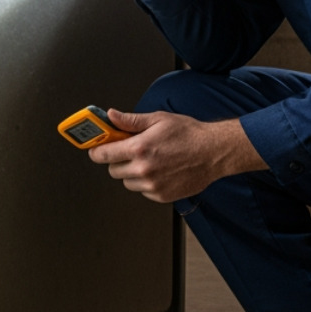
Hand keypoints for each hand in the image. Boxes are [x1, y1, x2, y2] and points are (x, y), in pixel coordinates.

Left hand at [88, 108, 264, 202]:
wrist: (214, 152)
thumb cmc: (189, 134)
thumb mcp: (158, 120)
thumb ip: (130, 121)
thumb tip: (111, 116)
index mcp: (139, 148)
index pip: (103, 155)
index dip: (96, 152)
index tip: (96, 149)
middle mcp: (143, 169)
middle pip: (113, 170)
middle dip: (118, 160)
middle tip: (131, 151)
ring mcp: (152, 185)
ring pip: (127, 182)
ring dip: (132, 173)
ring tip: (150, 161)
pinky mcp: (161, 195)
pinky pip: (143, 190)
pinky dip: (147, 183)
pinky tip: (161, 170)